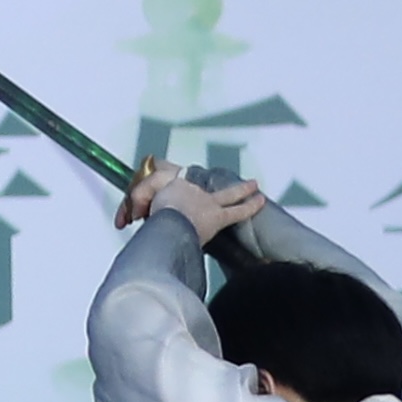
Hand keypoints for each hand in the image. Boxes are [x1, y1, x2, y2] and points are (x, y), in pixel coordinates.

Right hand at [136, 162, 261, 239]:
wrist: (167, 221)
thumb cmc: (154, 215)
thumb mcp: (140, 204)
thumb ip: (144, 204)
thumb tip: (144, 215)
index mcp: (171, 184)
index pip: (170, 181)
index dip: (164, 189)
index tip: (163, 194)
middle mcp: (191, 187)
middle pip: (201, 185)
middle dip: (204, 182)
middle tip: (211, 181)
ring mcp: (206, 201)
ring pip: (228, 194)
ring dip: (242, 189)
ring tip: (253, 185)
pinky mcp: (217, 216)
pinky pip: (237, 210)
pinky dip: (250, 206)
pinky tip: (261, 199)